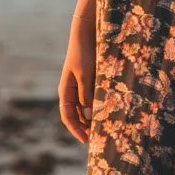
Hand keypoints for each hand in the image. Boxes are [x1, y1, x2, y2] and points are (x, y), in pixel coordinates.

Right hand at [58, 21, 95, 142]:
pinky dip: (98, 107)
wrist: (87, 34)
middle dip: (85, 128)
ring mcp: (80, 86)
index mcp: (65, 90)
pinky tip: (109, 112)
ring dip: (92, 119)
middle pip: (76, 116)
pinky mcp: (90, 81)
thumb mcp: (85, 75)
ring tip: (106, 128)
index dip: (76, 130)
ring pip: (85, 109)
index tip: (86, 140)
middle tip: (100, 138)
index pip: (67, 116)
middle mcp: (71, 91)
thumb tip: (88, 114)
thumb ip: (86, 94)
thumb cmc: (84, 53)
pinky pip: (93, 99)